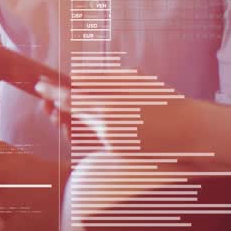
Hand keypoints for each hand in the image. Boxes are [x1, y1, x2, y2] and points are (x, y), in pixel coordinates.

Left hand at [36, 80, 200, 160]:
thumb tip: (75, 78)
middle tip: (47, 98)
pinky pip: (98, 137)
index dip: (51, 92)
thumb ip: (102, 80)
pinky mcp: (118, 152)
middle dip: (56, 106)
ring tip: (62, 108)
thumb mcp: (133, 82)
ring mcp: (111, 142)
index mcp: (108, 108)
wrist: (190, 133)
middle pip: (70, 116)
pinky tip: (91, 120)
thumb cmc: (163, 102)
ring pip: (82, 128)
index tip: (39, 85)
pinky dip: (92, 127)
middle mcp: (106, 129)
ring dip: (70, 118)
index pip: (70, 100)